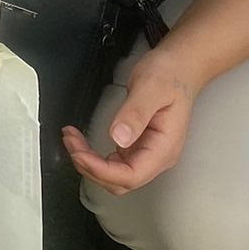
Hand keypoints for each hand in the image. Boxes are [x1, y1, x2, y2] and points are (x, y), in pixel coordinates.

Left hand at [62, 49, 198, 195]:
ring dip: (89, 163)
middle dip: (91, 168)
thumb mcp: (151, 88)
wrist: (180, 67)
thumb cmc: (169, 75)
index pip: (132, 176)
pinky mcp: (137, 146)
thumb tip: (119, 139)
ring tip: (71, 140)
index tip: (79, 153)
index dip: (102, 171)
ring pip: (115, 175)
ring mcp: (147, 153)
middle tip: (70, 142)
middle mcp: (157, 157)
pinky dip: (94, 157)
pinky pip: (113, 162)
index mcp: (164, 148)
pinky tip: (81, 142)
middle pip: (121, 182)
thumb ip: (136, 113)